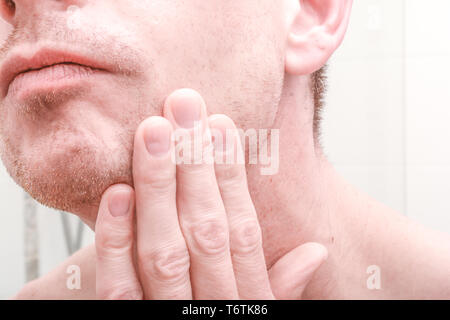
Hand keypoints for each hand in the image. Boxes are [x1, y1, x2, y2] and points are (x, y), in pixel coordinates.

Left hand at [94, 89, 327, 299]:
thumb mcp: (261, 317)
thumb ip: (280, 288)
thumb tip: (315, 252)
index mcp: (246, 301)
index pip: (243, 230)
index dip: (232, 177)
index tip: (221, 127)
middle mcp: (211, 307)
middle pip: (204, 229)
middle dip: (193, 164)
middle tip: (182, 106)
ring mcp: (169, 317)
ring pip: (164, 249)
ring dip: (158, 187)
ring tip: (153, 130)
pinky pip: (120, 288)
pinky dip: (116, 241)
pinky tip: (117, 193)